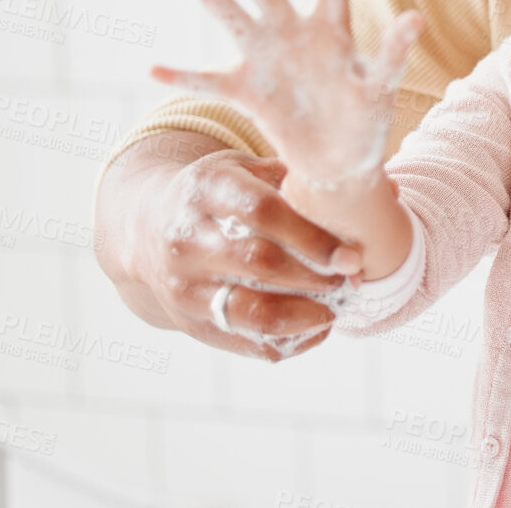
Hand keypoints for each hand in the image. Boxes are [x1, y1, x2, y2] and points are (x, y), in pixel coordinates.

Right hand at [113, 142, 364, 360]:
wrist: (145, 227)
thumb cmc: (215, 193)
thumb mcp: (241, 168)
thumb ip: (291, 177)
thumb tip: (365, 191)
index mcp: (205, 190)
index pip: (262, 213)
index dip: (312, 237)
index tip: (351, 255)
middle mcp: (187, 239)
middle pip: (259, 264)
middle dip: (316, 276)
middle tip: (352, 280)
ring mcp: (183, 286)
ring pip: (250, 312)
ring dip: (304, 316)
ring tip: (336, 309)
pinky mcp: (188, 322)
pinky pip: (244, 342)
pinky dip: (288, 342)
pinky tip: (316, 327)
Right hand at [152, 0, 422, 193]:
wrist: (339, 161)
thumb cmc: (365, 119)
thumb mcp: (380, 87)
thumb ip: (392, 53)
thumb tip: (417, 17)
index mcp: (330, 34)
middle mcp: (292, 37)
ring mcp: (266, 62)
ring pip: (232, 19)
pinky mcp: (248, 93)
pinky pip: (209, 83)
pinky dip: (183, 77)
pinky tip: (153, 67)